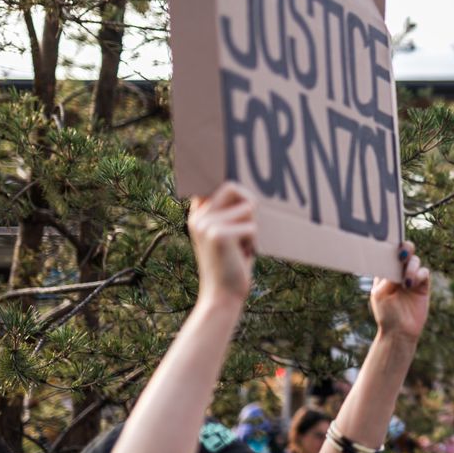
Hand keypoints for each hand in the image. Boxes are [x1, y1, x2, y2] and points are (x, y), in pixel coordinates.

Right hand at [188, 183, 255, 304]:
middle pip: (235, 187)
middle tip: (247, 231)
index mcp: (199, 214)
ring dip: (253, 228)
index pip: (216, 183)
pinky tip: (242, 256)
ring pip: (249, 208)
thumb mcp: (229, 237)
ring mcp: (207, 224)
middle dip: (250, 206)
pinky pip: (253, 227)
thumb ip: (232, 215)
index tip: (234, 156)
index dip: (231, 178)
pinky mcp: (219, 234)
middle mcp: (199, 216)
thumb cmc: (232, 266)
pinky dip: (254, 243)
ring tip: (242, 247)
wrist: (222, 296)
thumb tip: (252, 191)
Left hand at [370, 241, 430, 340]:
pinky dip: (419, 274)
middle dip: (406, 248)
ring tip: (406, 282)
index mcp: (385, 272)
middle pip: (405, 252)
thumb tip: (398, 262)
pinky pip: (425, 272)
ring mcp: (412, 278)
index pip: (389, 253)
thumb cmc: (386, 314)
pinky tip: (411, 284)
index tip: (393, 245)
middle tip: (403, 253)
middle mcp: (399, 272)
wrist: (399, 331)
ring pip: (415, 261)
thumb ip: (388, 276)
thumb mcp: (381, 293)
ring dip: (411, 267)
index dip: (392, 246)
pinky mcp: (423, 286)